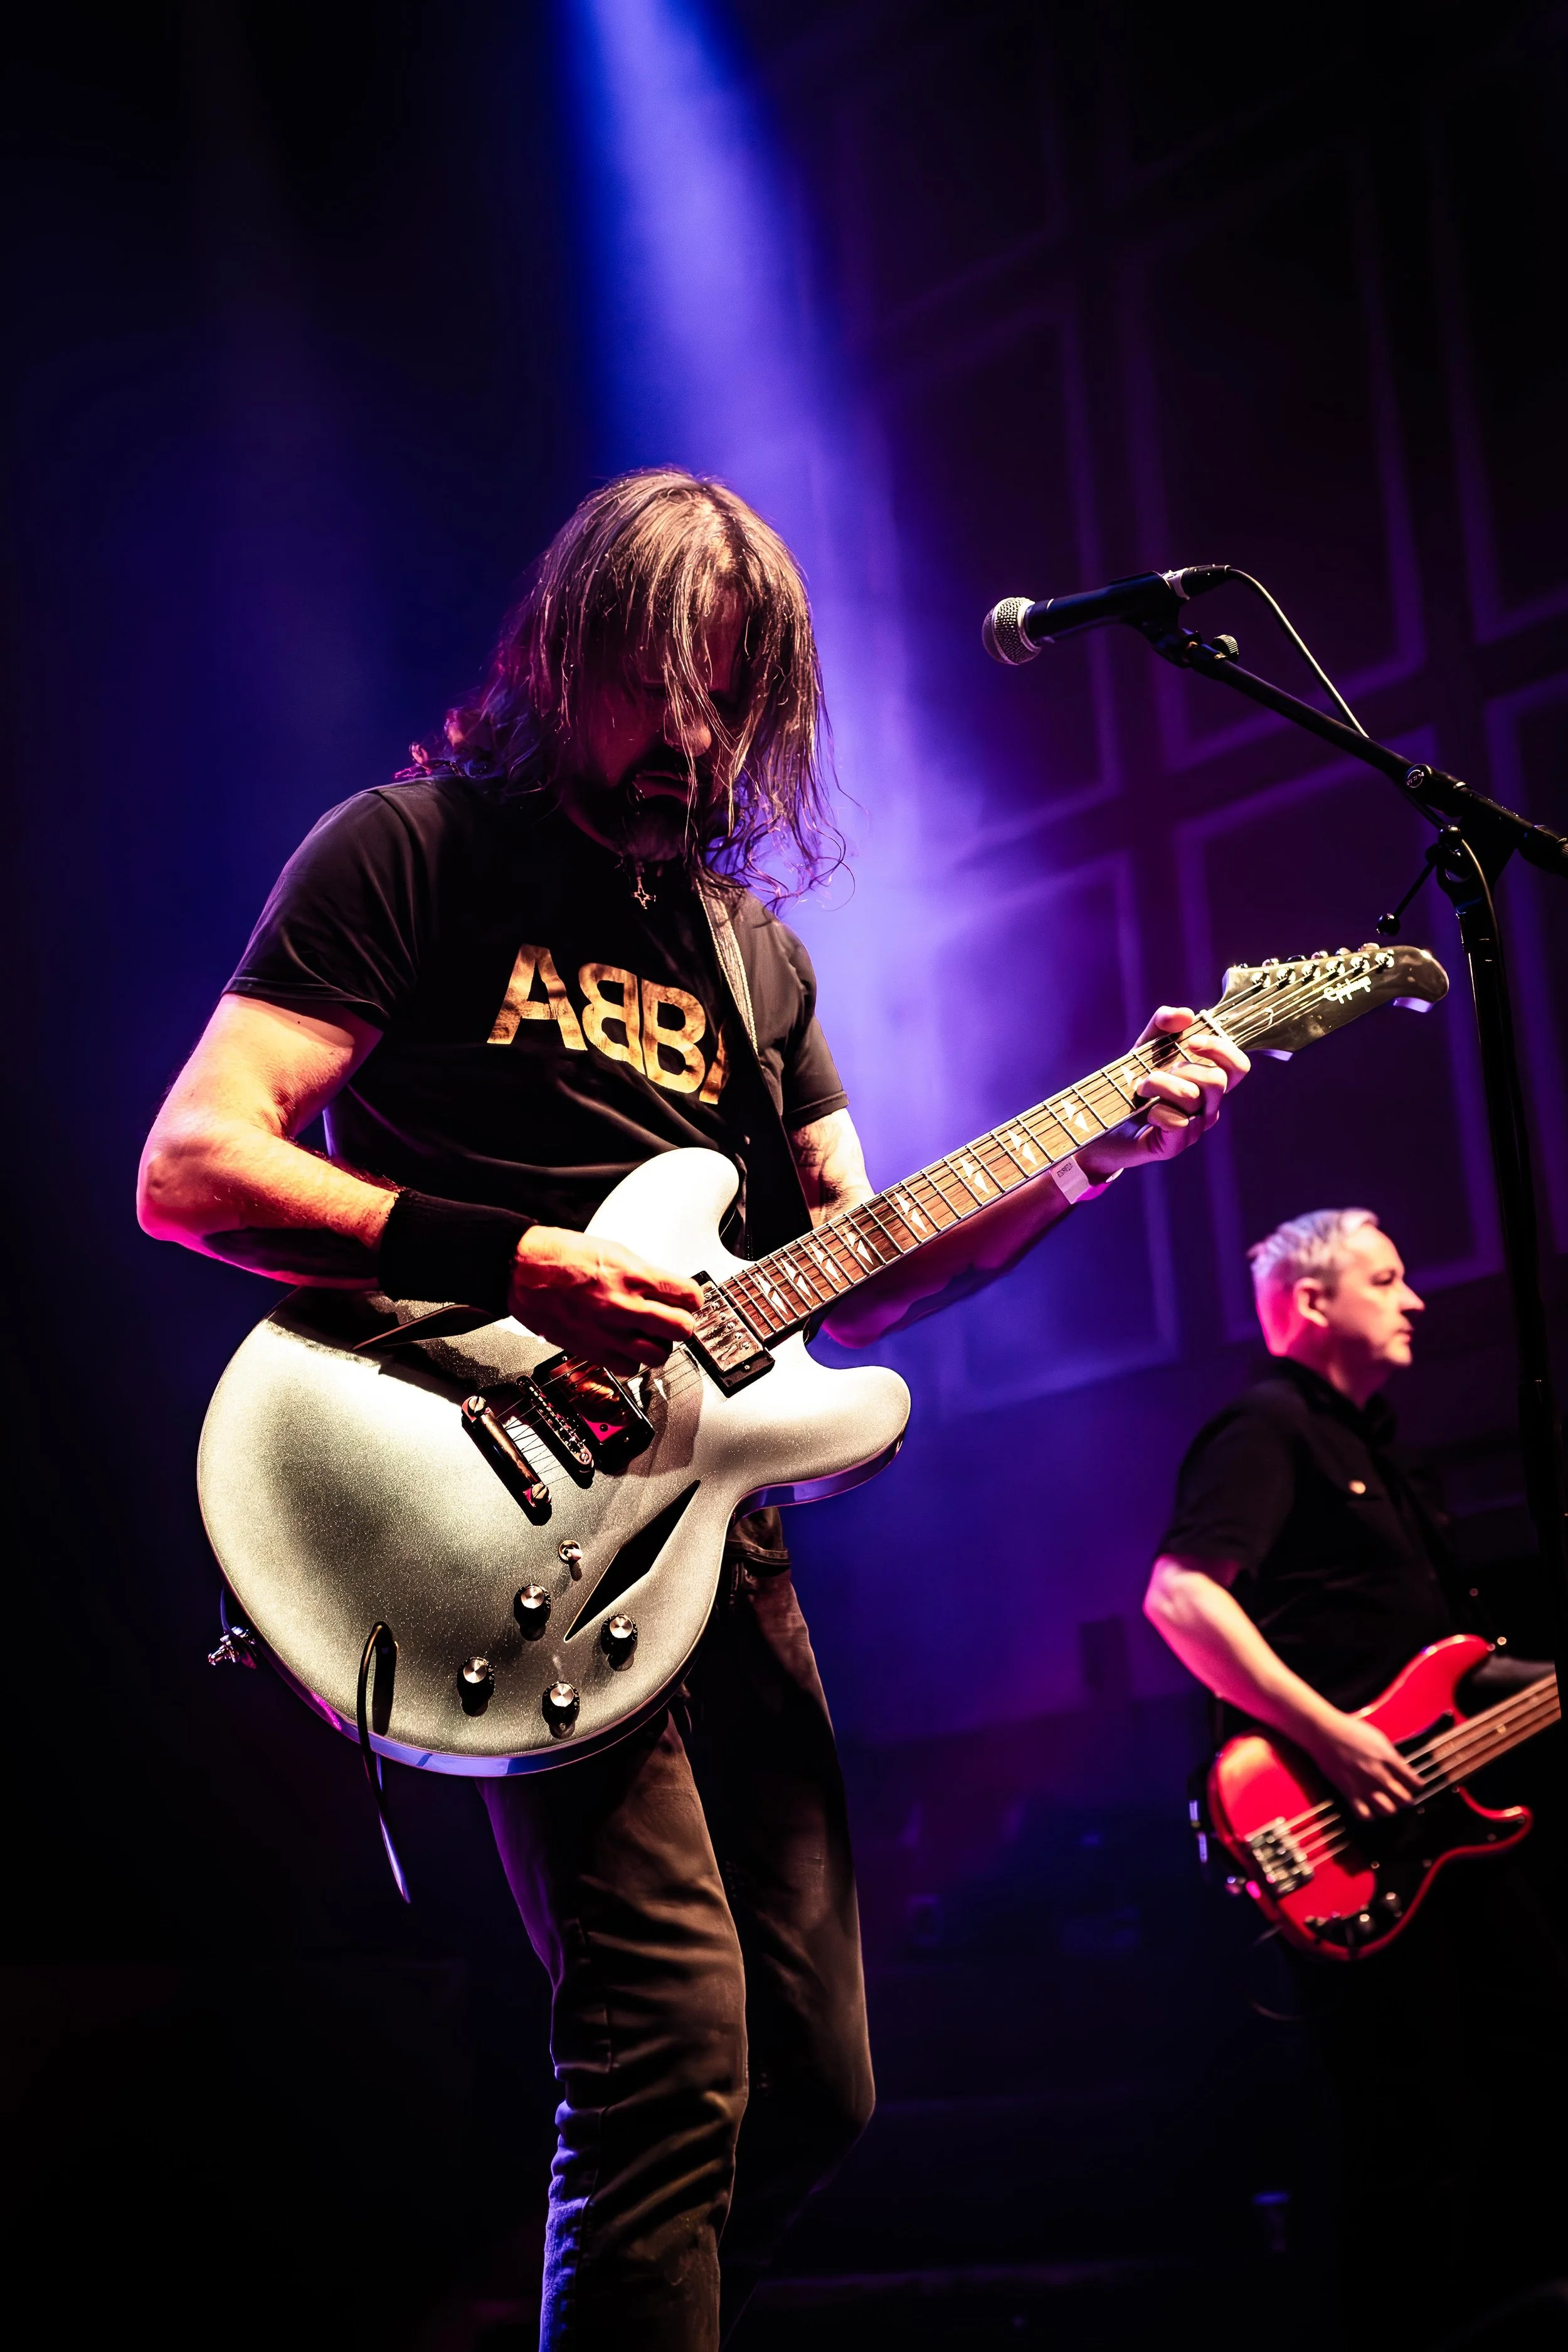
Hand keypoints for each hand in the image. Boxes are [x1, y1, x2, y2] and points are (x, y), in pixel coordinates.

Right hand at [508, 1228, 701, 1373]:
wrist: (521, 1270)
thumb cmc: (561, 1256)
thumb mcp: (615, 1251)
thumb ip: (645, 1275)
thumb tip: (667, 1289)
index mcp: (634, 1276)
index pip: (689, 1296)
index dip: (692, 1299)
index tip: (688, 1300)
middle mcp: (625, 1306)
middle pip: (681, 1330)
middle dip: (682, 1325)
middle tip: (674, 1320)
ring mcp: (608, 1332)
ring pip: (658, 1356)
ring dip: (658, 1346)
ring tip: (649, 1335)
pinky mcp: (592, 1350)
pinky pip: (628, 1368)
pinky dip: (632, 1360)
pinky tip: (625, 1345)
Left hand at [1076, 1007, 1249, 1177]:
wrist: (1101, 1122)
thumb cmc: (1130, 1085)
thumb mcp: (1144, 1048)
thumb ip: (1163, 1025)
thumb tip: (1186, 1014)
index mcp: (1206, 1083)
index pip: (1237, 1067)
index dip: (1222, 1050)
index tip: (1192, 1041)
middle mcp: (1207, 1107)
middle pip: (1217, 1081)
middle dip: (1182, 1069)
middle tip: (1153, 1074)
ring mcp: (1193, 1128)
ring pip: (1193, 1098)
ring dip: (1160, 1086)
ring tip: (1140, 1089)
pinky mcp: (1175, 1145)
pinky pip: (1178, 1122)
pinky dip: (1157, 1112)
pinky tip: (1145, 1113)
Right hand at [1301, 1709, 1426, 1821]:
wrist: (1324, 1732)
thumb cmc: (1350, 1730)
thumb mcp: (1378, 1737)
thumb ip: (1391, 1755)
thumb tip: (1402, 1769)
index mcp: (1387, 1758)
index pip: (1412, 1780)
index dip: (1417, 1785)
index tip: (1416, 1786)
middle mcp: (1378, 1774)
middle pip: (1403, 1798)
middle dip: (1407, 1799)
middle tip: (1405, 1797)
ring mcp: (1363, 1785)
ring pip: (1388, 1810)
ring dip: (1391, 1808)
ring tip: (1389, 1803)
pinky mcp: (1348, 1792)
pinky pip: (1364, 1815)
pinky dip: (1370, 1815)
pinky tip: (1370, 1808)